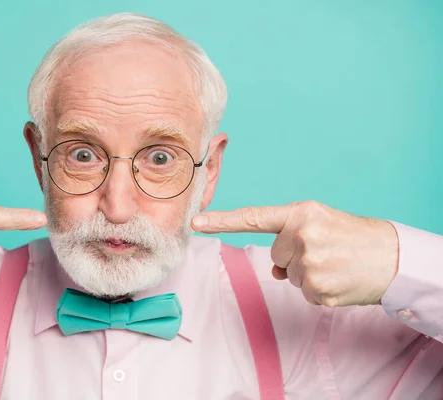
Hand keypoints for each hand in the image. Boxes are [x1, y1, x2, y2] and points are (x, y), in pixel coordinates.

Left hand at [191, 201, 398, 306]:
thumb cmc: (352, 236)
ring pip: (289, 276)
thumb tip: (275, 269)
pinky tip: (337, 279)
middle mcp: (302, 236)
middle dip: (294, 257)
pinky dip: (318, 290)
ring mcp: (310, 264)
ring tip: (334, 264)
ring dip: (307, 274)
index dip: (222, 221)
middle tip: (324, 252)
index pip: (254, 218)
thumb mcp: (320, 223)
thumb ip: (289, 237)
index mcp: (301, 213)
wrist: (391, 256)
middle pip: (275, 256)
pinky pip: (304, 293)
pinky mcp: (319, 289)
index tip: (196, 223)